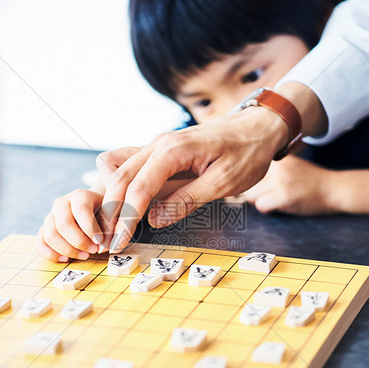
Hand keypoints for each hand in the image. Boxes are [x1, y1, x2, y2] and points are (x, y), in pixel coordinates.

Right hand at [36, 189, 103, 261]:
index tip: (100, 243)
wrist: (93, 209)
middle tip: (94, 251)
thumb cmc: (105, 213)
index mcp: (80, 196)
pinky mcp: (43, 229)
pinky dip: (50, 254)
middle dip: (79, 242)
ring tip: (84, 255)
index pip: (81, 209)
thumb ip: (110, 226)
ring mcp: (50, 216)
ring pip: (50, 235)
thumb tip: (103, 245)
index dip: (90, 229)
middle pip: (63, 224)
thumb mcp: (112, 213)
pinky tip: (66, 259)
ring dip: (68, 250)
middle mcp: (61, 203)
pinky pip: (39, 243)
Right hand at [97, 107, 288, 251]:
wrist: (259, 126)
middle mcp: (158, 144)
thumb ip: (187, 200)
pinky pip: (129, 165)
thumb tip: (154, 220)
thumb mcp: (224, 182)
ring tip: (113, 225)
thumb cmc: (247, 152)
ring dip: (111, 196)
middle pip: (119, 177)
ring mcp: (156, 145)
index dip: (126, 218)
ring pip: (118, 169)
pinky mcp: (160, 152)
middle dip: (110, 210)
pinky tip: (125, 206)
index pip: (138, 187)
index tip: (119, 241)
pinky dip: (121, 185)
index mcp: (173, 150)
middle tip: (109, 240)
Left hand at [240, 155, 337, 214]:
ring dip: (258, 201)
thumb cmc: (313, 180)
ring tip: (272, 201)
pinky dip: (266, 209)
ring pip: (250, 194)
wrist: (335, 189)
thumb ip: (273, 169)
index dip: (250, 179)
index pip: (249, 167)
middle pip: (247, 182)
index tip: (255, 185)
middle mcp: (278, 168)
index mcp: (279, 158)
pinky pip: (261, 205)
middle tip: (265, 196)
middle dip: (252, 191)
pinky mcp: (285, 197)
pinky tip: (277, 207)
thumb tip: (246, 179)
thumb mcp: (293, 166)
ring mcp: (281, 182)